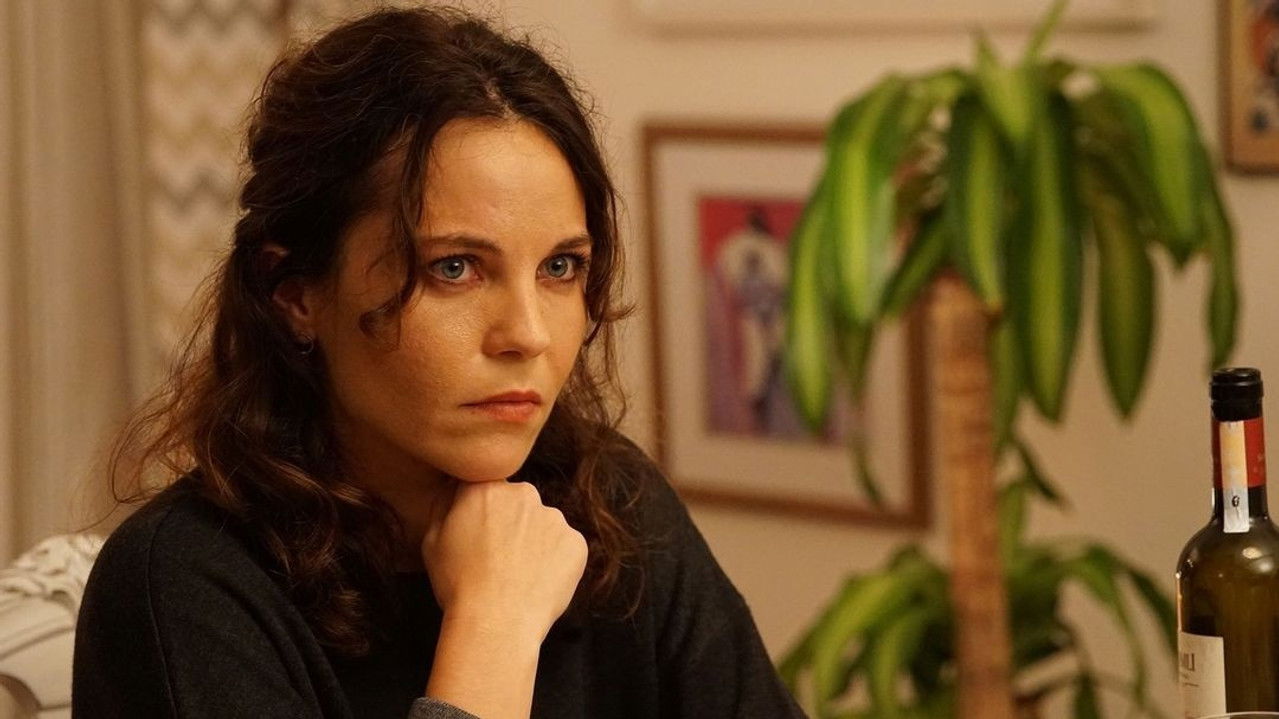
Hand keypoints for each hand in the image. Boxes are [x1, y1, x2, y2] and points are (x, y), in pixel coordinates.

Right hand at [421, 479, 587, 643]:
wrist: (496, 623)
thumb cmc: (458, 585)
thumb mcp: (431, 541)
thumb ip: (445, 507)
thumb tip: (455, 494)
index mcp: (486, 488)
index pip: (486, 489)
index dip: (482, 514)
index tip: (480, 536)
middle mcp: (523, 494)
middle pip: (518, 504)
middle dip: (511, 524)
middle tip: (499, 559)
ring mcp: (554, 517)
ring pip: (543, 525)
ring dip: (535, 542)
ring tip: (518, 575)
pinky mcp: (576, 542)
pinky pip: (565, 547)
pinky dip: (556, 562)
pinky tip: (538, 583)